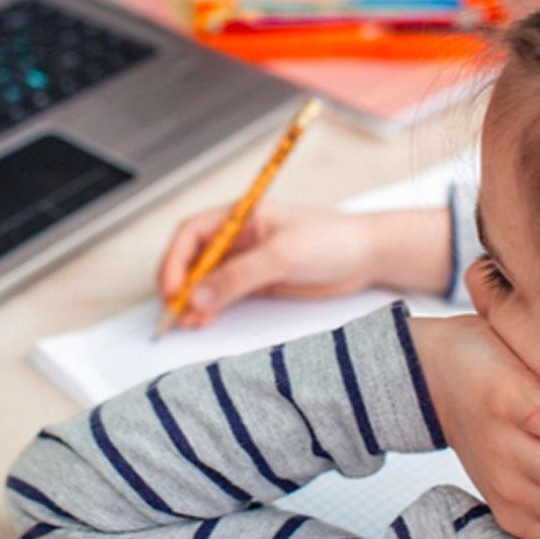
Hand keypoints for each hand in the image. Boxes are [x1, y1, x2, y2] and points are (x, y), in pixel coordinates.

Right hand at [157, 204, 379, 327]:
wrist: (366, 256)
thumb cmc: (330, 240)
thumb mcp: (282, 256)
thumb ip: (238, 276)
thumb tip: (198, 295)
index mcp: (239, 216)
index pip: (191, 234)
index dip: (175, 261)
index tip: (173, 289)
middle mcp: (237, 237)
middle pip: (192, 258)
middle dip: (180, 284)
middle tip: (175, 311)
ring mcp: (246, 261)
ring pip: (205, 280)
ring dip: (193, 300)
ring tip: (189, 322)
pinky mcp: (257, 282)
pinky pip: (224, 295)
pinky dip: (210, 308)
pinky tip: (205, 320)